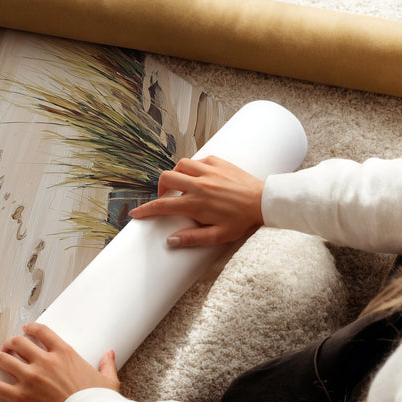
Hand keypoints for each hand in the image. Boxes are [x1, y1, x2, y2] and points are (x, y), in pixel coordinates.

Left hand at [0, 322, 118, 401]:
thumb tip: (110, 354)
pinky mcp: (20, 397)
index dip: (30, 329)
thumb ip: (106, 364)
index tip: (25, 329)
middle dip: (10, 343)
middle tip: (7, 346)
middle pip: (18, 343)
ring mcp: (30, 379)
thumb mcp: (107, 380)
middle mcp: (44, 361)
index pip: (41, 332)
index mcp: (64, 353)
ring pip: (5, 360)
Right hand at [129, 155, 264, 247]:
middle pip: (166, 178)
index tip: (136, 214)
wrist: (265, 202)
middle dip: (160, 188)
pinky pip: (199, 160)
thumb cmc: (243, 221)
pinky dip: (194, 167)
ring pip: (180, 165)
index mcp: (196, 203)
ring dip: (176, 175)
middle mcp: (199, 184)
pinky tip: (200, 177)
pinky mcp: (219, 162)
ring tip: (182, 186)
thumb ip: (193, 238)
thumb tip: (170, 241)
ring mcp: (209, 171)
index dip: (146, 210)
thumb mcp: (219, 236)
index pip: (163, 206)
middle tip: (166, 198)